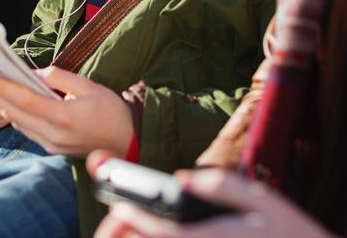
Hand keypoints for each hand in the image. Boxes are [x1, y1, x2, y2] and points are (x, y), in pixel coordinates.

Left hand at [0, 66, 133, 156]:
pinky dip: (15, 116)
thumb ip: (60, 78)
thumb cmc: (112, 112)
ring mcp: (51, 145)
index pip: (25, 100)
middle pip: (16, 114)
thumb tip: (35, 75)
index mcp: (64, 117)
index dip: (3, 88)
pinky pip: (27, 130)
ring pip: (18, 124)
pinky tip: (10, 104)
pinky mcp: (52, 148)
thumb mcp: (89, 86)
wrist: (126, 142)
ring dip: (3, 106)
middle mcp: (53, 135)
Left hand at [93, 167, 332, 237]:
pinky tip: (166, 233)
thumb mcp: (261, 200)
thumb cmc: (290, 232)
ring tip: (137, 228)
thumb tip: (183, 178)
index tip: (120, 208)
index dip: (138, 220)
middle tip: (123, 220)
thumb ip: (221, 186)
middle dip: (135, 236)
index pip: (166, 232)